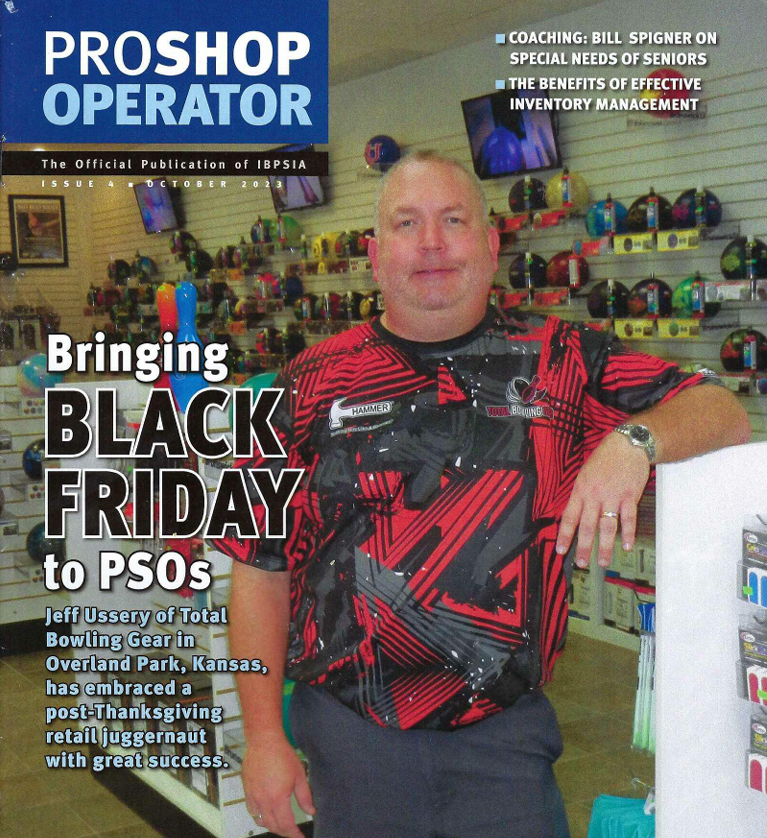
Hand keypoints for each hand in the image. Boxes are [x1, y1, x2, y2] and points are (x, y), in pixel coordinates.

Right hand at [242, 730, 314, 837]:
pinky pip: (252, 811)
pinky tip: (267, 813)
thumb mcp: (299, 775)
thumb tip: (311, 811)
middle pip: (273, 826)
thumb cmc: (282, 754)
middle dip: (284, 832)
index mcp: (278, 798)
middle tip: (293, 831)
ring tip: (281, 824)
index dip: (294, 834)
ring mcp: (253, 797)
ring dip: (272, 826)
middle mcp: (263, 801)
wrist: (264, 741)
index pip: (286, 825)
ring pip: (261, 821)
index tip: (301, 836)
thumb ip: (305, 796)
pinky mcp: (247, 791)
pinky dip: (260, 816)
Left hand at [556, 432, 649, 568]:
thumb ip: (581, 495)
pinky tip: (626, 546)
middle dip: (583, 547)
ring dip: (605, 546)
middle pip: (588, 526)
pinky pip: (628, 518)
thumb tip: (576, 515)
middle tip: (581, 564)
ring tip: (602, 562)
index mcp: (580, 491)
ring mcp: (613, 497)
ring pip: (607, 526)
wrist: (627, 446)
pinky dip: (628, 533)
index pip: (570, 517)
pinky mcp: (629, 496)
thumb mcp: (584, 474)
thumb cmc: (604, 459)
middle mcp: (594, 496)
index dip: (565, 535)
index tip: (561, 551)